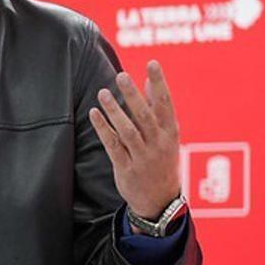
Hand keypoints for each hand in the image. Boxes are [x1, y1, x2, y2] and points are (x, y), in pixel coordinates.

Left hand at [88, 60, 181, 219]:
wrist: (160, 201)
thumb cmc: (162, 161)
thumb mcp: (167, 136)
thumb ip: (157, 109)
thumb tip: (150, 81)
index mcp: (170, 134)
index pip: (166, 104)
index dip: (159, 83)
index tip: (153, 63)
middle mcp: (158, 144)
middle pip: (145, 116)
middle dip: (134, 95)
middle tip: (122, 75)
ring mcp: (142, 157)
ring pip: (128, 131)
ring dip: (115, 111)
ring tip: (103, 92)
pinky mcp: (125, 167)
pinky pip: (113, 145)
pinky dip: (103, 129)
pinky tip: (94, 113)